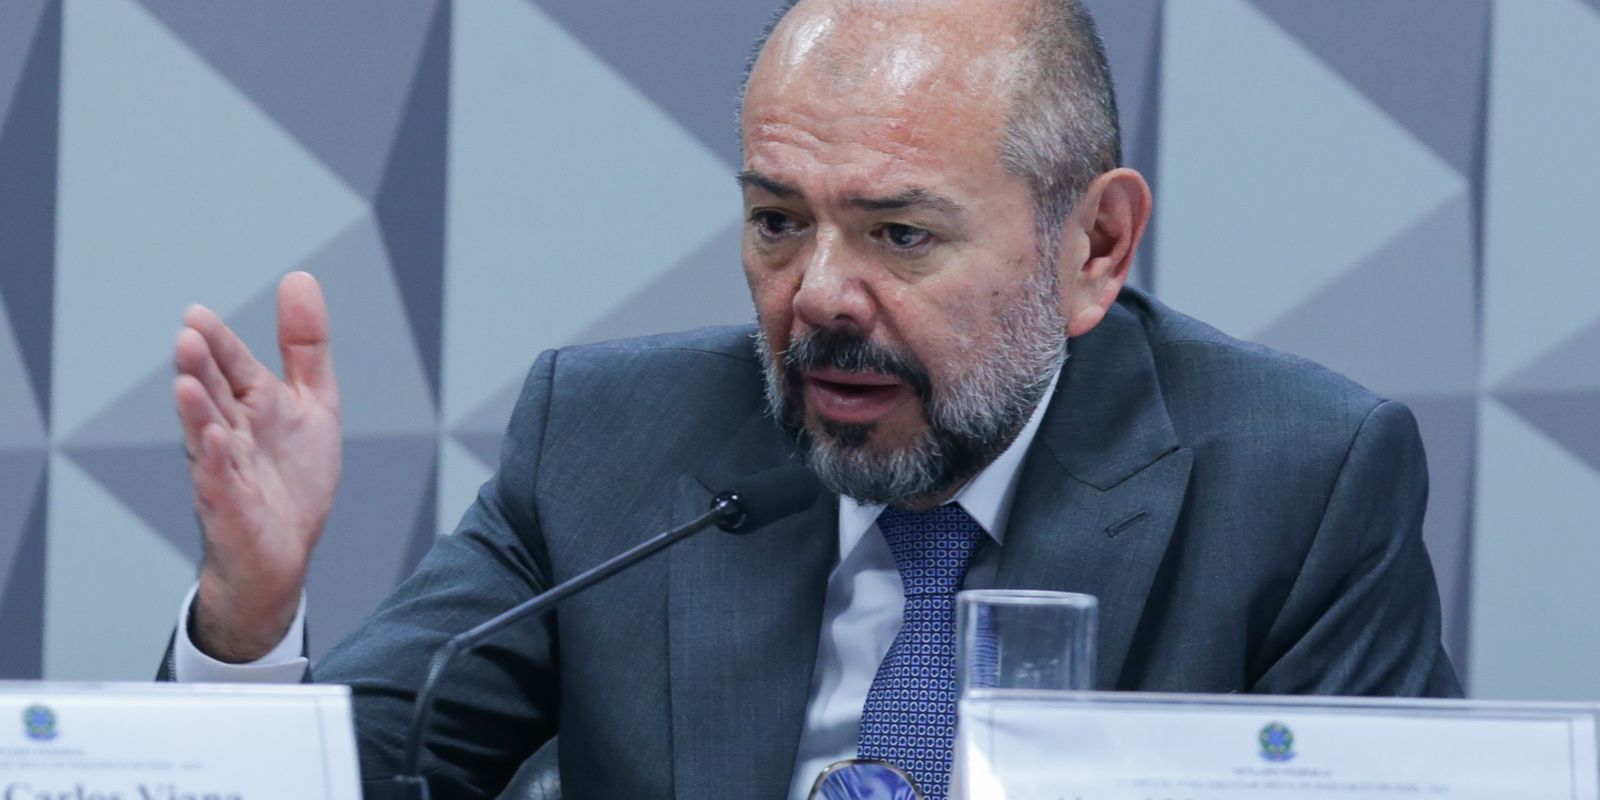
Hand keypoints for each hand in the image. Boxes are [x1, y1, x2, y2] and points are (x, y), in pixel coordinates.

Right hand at [173, 272, 341, 661]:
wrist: (283, 552)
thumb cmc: (292, 475)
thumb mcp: (313, 402)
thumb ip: (305, 346)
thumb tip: (299, 278)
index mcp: (250, 405)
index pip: (232, 367)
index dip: (219, 343)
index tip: (197, 314)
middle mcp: (229, 433)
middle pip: (213, 395)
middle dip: (201, 369)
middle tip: (188, 337)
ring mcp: (225, 472)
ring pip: (207, 437)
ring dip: (197, 412)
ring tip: (187, 384)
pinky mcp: (231, 510)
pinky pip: (220, 484)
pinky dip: (215, 464)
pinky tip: (212, 442)